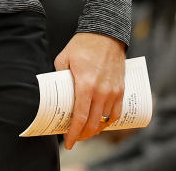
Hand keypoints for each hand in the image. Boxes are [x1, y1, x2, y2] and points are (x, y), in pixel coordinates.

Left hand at [54, 32, 125, 148]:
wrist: (106, 33)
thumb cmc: (83, 45)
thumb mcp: (64, 59)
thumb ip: (59, 76)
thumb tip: (55, 90)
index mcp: (85, 85)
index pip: (80, 117)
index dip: (74, 133)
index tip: (69, 142)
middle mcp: (101, 91)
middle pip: (93, 123)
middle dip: (83, 135)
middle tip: (76, 138)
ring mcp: (113, 91)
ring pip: (105, 120)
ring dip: (95, 129)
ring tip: (86, 131)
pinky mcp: (121, 89)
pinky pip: (116, 112)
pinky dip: (109, 121)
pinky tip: (101, 123)